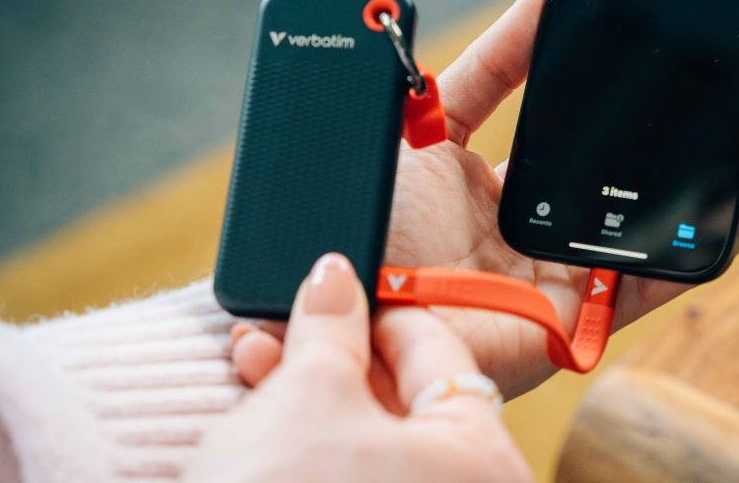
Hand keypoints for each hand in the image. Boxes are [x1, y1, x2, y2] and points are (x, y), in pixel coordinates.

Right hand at [187, 254, 530, 482]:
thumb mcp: (307, 393)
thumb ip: (331, 325)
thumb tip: (335, 276)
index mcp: (482, 459)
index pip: (439, 353)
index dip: (381, 309)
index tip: (343, 286)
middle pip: (403, 399)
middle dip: (337, 355)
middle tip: (292, 321)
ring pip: (369, 439)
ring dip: (312, 394)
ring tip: (255, 359)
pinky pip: (352, 474)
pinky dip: (313, 442)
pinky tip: (262, 413)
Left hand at [232, 0, 738, 397]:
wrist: (345, 307)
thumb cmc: (367, 222)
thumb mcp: (426, 120)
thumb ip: (488, 62)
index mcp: (514, 182)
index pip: (609, 121)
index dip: (661, 76)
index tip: (705, 25)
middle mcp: (556, 225)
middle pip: (660, 163)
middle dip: (725, 104)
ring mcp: (577, 272)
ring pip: (684, 213)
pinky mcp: (589, 319)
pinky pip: (671, 273)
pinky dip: (730, 230)